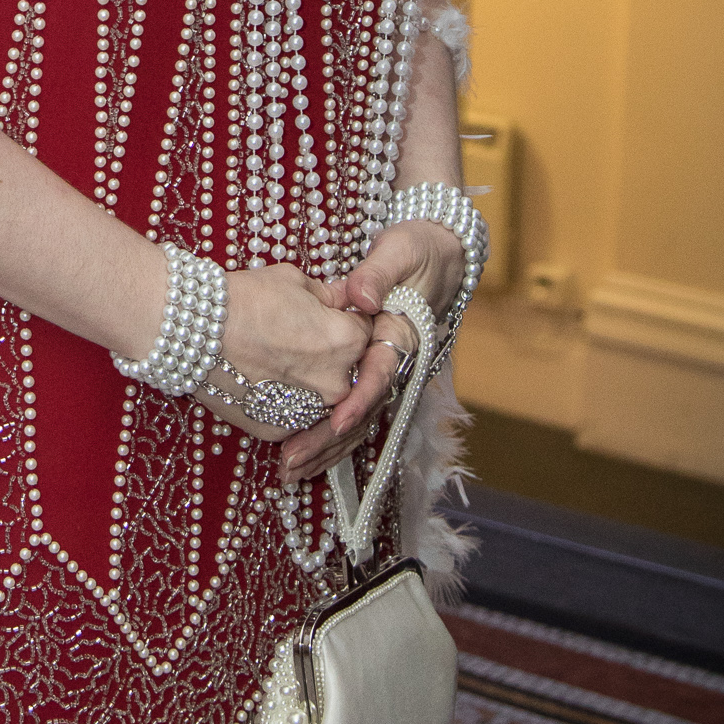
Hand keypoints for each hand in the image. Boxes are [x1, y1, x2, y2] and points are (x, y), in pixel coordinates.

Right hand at [210, 264, 371, 467]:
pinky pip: (297, 420)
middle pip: (350, 371)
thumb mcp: (295, 282)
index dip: (348, 323)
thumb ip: (330, 296)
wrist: (192, 330)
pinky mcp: (279, 429)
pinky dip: (290, 407)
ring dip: (316, 387)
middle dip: (336, 357)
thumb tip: (345, 298)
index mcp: (348, 342)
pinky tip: (271, 386)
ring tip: (287, 366)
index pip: (366, 333)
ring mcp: (308, 411)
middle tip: (305, 341)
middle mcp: (336, 383)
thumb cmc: (242, 300)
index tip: (330, 318)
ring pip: (326, 403)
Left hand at [263, 212, 459, 482]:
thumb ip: (377, 275)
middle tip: (293, 459)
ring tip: (288, 470)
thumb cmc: (414, 252)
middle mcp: (396, 360)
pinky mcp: (368, 374)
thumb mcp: (398, 254)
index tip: (336, 421)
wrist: (435, 256)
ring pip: (357, 420)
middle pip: (365, 410)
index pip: (382, 375)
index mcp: (403, 335)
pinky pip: (349, 412)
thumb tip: (362, 297)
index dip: (359, 400)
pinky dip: (326, 437)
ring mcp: (383, 371)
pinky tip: (298, 456)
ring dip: (324, 448)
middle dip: (329, 439)